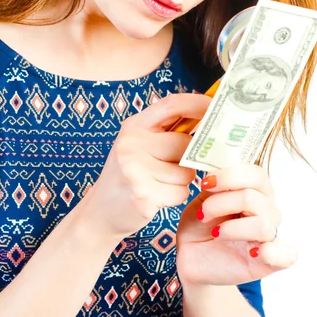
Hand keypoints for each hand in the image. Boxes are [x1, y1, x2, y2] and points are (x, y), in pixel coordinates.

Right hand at [79, 93, 211, 242]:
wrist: (100, 212)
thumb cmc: (129, 174)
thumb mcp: (139, 144)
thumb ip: (166, 130)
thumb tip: (207, 117)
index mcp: (134, 126)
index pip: (172, 104)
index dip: (198, 104)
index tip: (216, 108)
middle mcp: (132, 143)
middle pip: (184, 143)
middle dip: (189, 158)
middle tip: (172, 166)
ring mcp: (135, 169)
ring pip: (186, 171)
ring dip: (182, 181)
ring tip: (160, 183)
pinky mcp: (143, 194)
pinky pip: (180, 192)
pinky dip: (176, 197)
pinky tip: (158, 197)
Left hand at [176, 164, 296, 285]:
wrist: (189, 256)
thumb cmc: (199, 224)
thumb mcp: (203, 197)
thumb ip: (217, 182)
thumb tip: (217, 164)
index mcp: (255, 190)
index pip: (256, 174)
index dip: (230, 176)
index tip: (206, 183)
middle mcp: (267, 211)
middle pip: (253, 198)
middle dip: (221, 203)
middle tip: (203, 213)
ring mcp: (269, 237)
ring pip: (262, 224)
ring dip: (232, 228)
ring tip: (216, 233)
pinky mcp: (267, 263)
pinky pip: (286, 256)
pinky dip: (272, 253)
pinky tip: (252, 252)